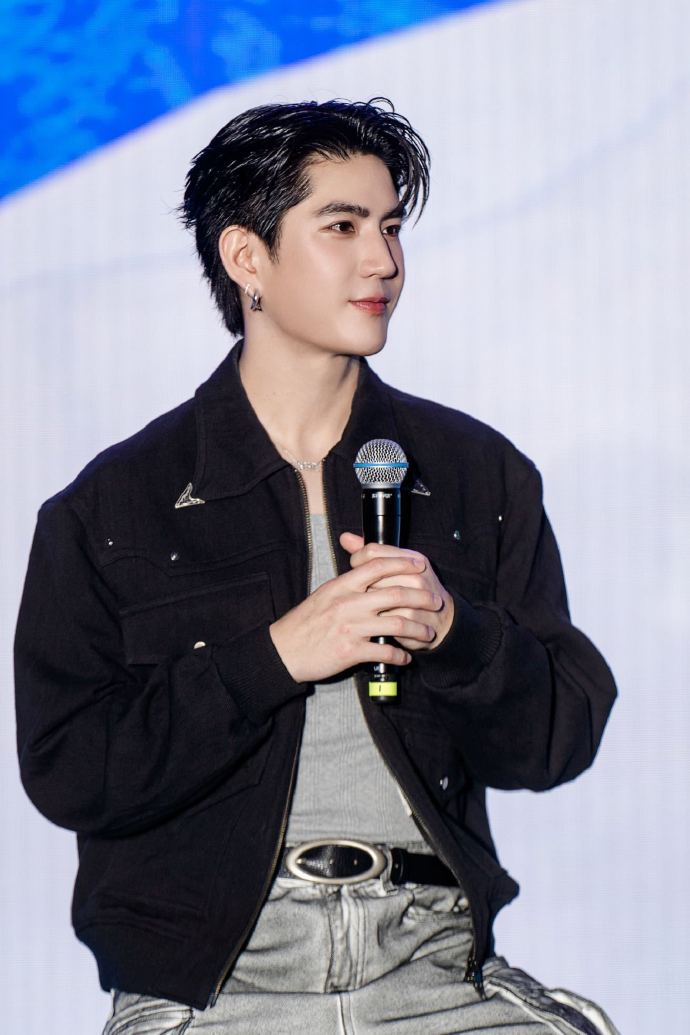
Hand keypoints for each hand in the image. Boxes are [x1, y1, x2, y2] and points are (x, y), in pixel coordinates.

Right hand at [269, 550, 440, 682]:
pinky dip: (401, 656)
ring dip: (418, 629)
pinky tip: (406, 658)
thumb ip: (348, 583)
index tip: (420, 565)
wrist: (283, 650)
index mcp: (342, 586)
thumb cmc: (304, 623)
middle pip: (395, 593)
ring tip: (428, 633)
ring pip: (397, 623)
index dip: (403, 563)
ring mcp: (351, 627)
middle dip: (422, 597)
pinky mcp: (350, 651)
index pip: (377, 565)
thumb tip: (366, 571)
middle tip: (436, 601)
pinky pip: (385, 652)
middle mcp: (349, 603)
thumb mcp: (324, 594)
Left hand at [340, 533, 453, 651]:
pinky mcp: (412, 617)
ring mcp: (416, 596)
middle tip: (363, 592)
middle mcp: (416, 574)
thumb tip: (344, 537)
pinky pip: (383, 615)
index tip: (356, 569)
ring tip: (369, 605)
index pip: (372, 551)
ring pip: (376, 594)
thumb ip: (372, 554)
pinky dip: (375, 618)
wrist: (441, 617)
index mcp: (412, 558)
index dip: (357, 560)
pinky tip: (376, 618)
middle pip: (372, 574)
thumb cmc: (415, 590)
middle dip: (362, 584)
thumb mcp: (398, 567)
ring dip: (367, 601)